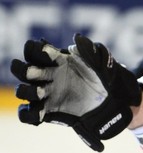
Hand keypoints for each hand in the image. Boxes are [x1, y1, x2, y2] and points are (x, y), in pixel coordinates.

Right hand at [10, 34, 141, 151]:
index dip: (35, 50)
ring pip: (25, 91)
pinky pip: (29, 114)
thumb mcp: (99, 60)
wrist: (109, 98)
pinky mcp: (48, 110)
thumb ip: (88, 49)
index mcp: (57, 61)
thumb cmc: (102, 75)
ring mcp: (46, 93)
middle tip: (32, 71)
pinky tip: (39, 113)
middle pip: (25, 71)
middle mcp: (48, 76)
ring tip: (40, 92)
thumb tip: (77, 38)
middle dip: (24, 70)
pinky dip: (29, 114)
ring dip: (28, 91)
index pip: (37, 52)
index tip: (43, 50)